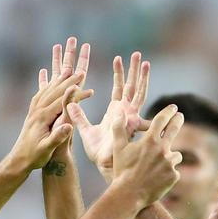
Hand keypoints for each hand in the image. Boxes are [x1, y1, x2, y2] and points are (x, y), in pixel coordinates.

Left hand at [8, 37, 91, 174]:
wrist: (19, 160)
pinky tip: (47, 78)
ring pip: (47, 90)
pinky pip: (40, 94)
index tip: (85, 82)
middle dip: (68, 80)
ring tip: (67, 69)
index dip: (74, 90)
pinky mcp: (32, 113)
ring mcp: (33, 110)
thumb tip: (68, 126)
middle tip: (80, 70)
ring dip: (58, 79)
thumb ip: (57, 137)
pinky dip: (46, 84)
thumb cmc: (34, 157)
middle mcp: (37, 110)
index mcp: (43, 117)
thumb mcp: (46, 149)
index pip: (61, 100)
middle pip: (54, 90)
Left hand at [67, 51, 151, 181]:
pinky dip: (143, 90)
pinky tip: (148, 81)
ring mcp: (130, 115)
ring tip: (142, 59)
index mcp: (116, 111)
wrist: (105, 164)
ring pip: (137, 90)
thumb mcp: (84, 130)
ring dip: (139, 74)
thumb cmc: (97, 152)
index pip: (120, 88)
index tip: (119, 58)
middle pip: (132, 85)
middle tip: (138, 54)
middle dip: (134, 70)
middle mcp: (126, 111)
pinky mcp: (131, 119)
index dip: (121, 73)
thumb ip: (78, 115)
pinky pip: (138, 103)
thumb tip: (69, 104)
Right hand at [112, 102, 182, 205]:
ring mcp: (169, 163)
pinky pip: (174, 170)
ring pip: (175, 155)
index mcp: (150, 141)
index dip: (168, 112)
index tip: (173, 107)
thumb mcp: (118, 149)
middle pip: (174, 130)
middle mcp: (162, 150)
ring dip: (170, 157)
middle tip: (180, 116)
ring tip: (158, 166)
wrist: (129, 195)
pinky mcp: (174, 176)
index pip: (161, 121)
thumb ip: (119, 129)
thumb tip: (119, 112)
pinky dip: (168, 173)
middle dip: (177, 121)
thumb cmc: (122, 171)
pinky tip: (158, 179)